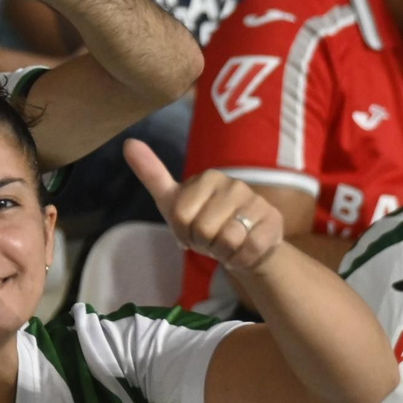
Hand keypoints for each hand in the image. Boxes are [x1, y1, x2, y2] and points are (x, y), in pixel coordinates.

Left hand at [124, 139, 283, 272]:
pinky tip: (243, 251)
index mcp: (207, 178)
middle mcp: (234, 185)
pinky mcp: (273, 222)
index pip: (180, 216)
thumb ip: (152, 174)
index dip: (183, 233)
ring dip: (222, 252)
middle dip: (203, 244)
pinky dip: (240, 259)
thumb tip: (128, 142)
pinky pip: (248, 250)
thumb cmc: (205, 220)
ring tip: (227, 244)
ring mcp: (256, 202)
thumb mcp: (174, 202)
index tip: (191, 229)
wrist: (245, 243)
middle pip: (203, 230)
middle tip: (211, 239)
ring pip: (227, 240)